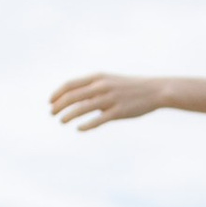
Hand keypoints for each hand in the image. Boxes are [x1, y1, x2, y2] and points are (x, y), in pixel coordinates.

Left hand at [50, 73, 166, 132]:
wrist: (155, 91)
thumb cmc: (130, 88)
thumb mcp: (110, 82)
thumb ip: (93, 90)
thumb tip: (77, 101)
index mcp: (98, 78)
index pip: (70, 84)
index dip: (57, 93)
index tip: (50, 102)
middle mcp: (102, 87)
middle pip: (72, 96)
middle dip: (59, 105)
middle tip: (52, 114)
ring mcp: (110, 99)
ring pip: (82, 108)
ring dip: (68, 115)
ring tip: (61, 121)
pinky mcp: (119, 112)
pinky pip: (98, 120)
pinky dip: (86, 125)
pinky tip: (79, 129)